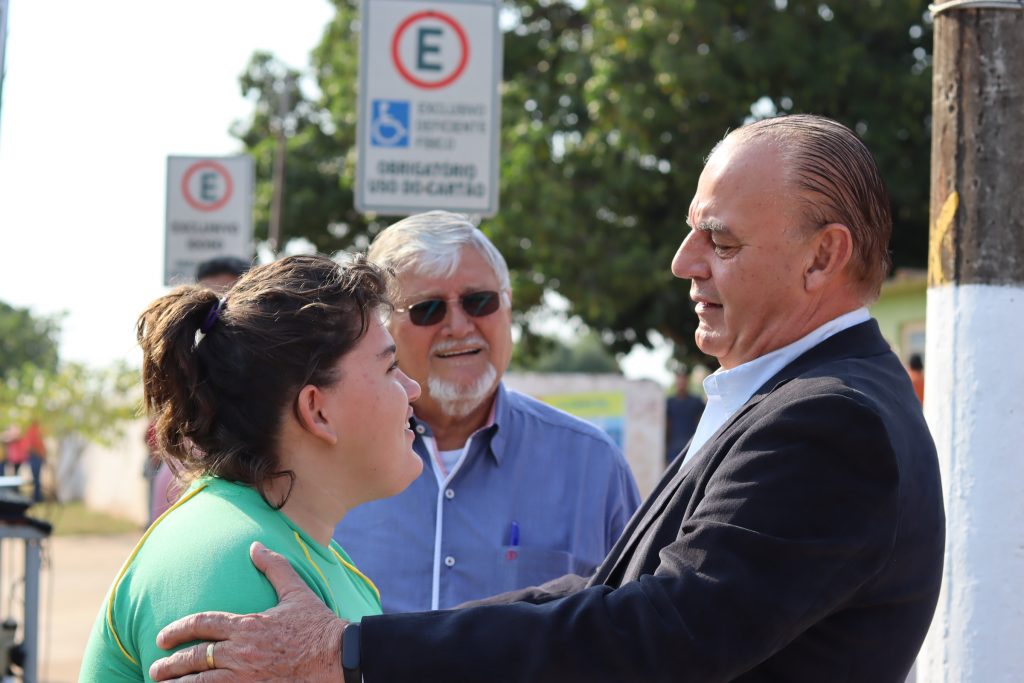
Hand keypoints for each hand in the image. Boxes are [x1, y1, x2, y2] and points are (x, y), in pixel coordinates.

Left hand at [148, 542, 347, 681]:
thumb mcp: (297, 591)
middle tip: (155, 668)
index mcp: (247, 624)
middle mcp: (241, 651)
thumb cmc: (318, 624)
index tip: (163, 637)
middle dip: (170, 664)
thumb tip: (255, 546)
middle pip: (194, 657)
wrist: (338, 655)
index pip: (202, 624)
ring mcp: (245, 675)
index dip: (178, 629)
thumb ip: (274, 567)